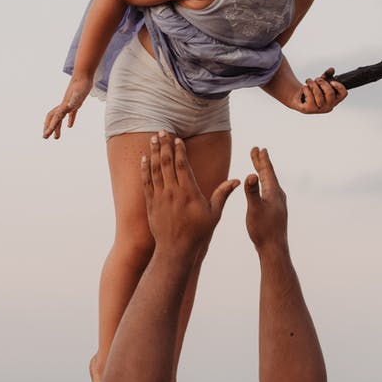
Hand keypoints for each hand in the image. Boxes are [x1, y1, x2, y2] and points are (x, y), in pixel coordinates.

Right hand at [43, 77, 92, 138]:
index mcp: (64, 106)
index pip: (55, 119)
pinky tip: (69, 126)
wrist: (83, 74)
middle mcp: (64, 105)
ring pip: (60, 117)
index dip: (51, 127)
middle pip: (53, 118)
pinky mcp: (75, 103)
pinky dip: (69, 120)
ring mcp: (69, 104)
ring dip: (57, 127)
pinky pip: (70, 114)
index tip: (46, 136)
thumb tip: (69, 107)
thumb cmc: (82, 84)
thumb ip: (74, 100)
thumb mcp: (79, 93)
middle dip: (49, 128)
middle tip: (45, 137)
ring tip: (56, 137)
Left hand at [141, 132, 238, 257]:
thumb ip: (223, 194)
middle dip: (164, 145)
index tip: (177, 139)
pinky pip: (147, 182)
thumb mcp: (214, 214)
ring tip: (152, 138)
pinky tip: (144, 159)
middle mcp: (172, 192)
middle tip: (162, 131)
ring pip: (155, 170)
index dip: (179, 150)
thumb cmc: (197, 232)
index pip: (182, 165)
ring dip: (153, 153)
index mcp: (189, 192)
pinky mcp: (151, 204)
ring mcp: (160, 197)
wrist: (176, 249)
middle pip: (166, 163)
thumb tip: (237, 180)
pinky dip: (145, 169)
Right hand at [244, 146, 287, 252]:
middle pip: (269, 175)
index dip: (262, 160)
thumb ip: (252, 192)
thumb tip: (250, 175)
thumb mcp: (255, 209)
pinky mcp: (275, 211)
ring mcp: (278, 203)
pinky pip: (269, 192)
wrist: (274, 248)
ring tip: (259, 167)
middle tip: (258, 151)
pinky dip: (264, 184)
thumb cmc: (263, 229)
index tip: (259, 148)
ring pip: (269, 183)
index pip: (267, 171)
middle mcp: (278, 196)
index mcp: (273, 192)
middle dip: (261, 163)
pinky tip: (263, 190)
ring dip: (263, 173)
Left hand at [294, 68, 346, 113]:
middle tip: (317, 79)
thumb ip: (327, 75)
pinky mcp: (309, 109)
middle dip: (322, 83)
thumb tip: (331, 69)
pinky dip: (306, 89)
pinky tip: (304, 87)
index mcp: (335, 100)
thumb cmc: (313, 90)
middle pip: (330, 93)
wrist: (299, 98)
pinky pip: (309, 97)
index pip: (343, 94)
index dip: (339, 86)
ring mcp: (319, 109)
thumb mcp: (321, 82)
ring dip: (312, 84)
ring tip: (308, 81)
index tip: (331, 81)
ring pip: (319, 94)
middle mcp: (329, 106)